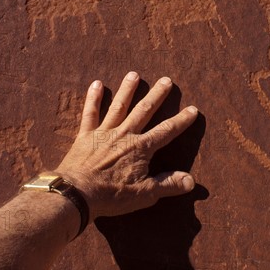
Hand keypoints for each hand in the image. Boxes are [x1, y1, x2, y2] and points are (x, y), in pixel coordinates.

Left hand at [55, 71, 197, 218]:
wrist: (76, 194)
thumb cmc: (111, 195)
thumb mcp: (144, 194)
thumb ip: (168, 185)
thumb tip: (191, 180)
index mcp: (141, 148)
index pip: (166, 131)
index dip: (181, 121)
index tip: (193, 109)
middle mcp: (125, 135)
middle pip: (144, 111)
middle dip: (157, 95)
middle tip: (166, 80)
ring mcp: (104, 132)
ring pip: (119, 106)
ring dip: (127, 89)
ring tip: (134, 74)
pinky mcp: (85, 135)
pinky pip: (90, 113)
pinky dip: (92, 98)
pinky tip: (96, 84)